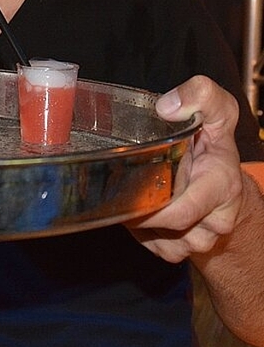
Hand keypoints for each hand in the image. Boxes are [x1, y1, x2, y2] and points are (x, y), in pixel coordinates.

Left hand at [127, 75, 242, 262]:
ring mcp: (202, 237)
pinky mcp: (186, 247)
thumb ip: (201, 95)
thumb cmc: (214, 141)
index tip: (132, 193)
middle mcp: (216, 217)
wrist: (223, 173)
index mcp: (222, 186)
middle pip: (170, 230)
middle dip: (143, 214)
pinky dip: (145, 235)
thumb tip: (168, 107)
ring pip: (165, 245)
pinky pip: (159, 250)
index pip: (184, 212)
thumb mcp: (216, 108)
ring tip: (137, 197)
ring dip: (144, 226)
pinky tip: (142, 210)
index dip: (155, 210)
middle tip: (124, 191)